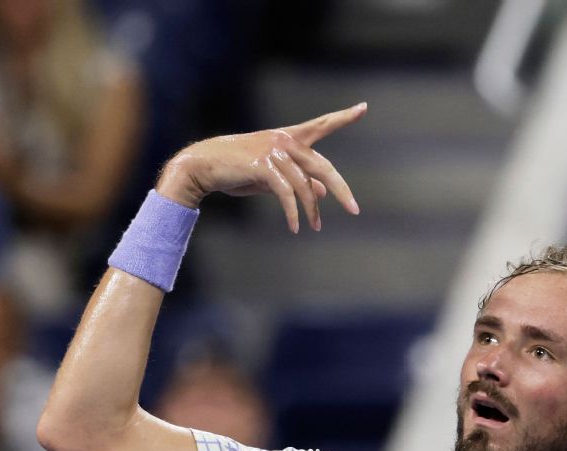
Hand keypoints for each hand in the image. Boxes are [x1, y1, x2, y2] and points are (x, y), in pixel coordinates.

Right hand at [155, 103, 367, 231]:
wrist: (202, 166)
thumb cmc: (237, 170)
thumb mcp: (272, 176)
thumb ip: (298, 180)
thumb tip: (321, 192)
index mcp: (289, 137)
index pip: (322, 124)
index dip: (344, 117)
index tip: (364, 107)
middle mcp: (285, 140)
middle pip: (323, 167)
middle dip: (341, 190)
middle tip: (355, 210)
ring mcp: (274, 151)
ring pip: (305, 186)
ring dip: (311, 211)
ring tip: (314, 227)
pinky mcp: (264, 166)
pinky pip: (287, 194)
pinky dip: (293, 213)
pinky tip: (295, 227)